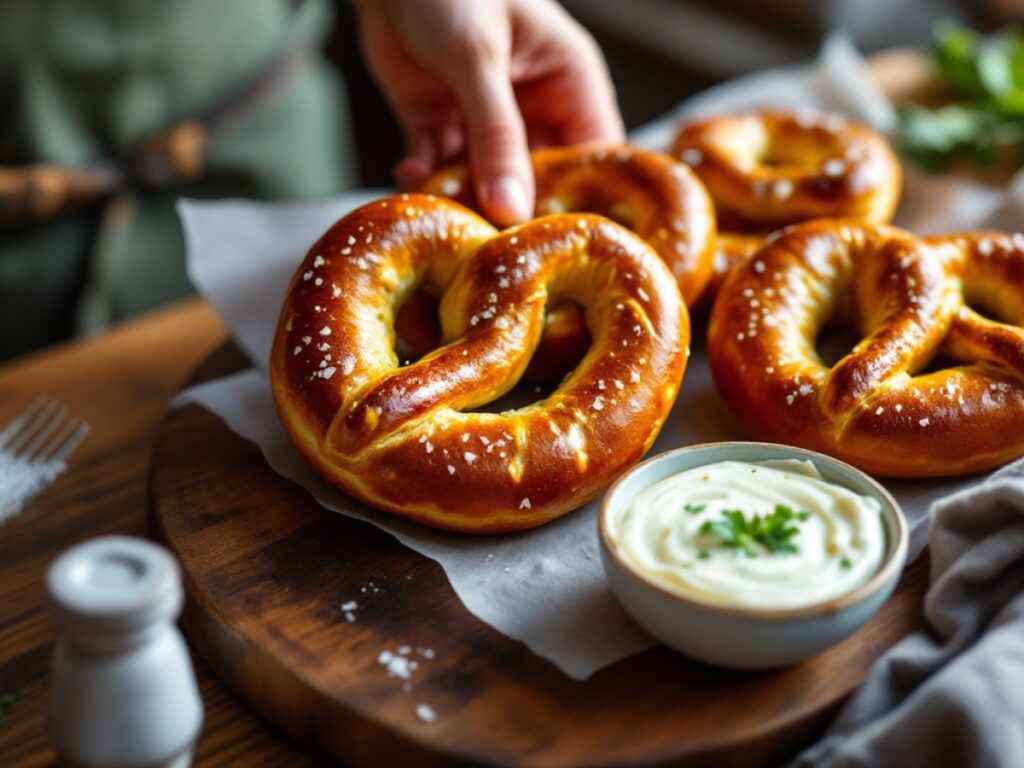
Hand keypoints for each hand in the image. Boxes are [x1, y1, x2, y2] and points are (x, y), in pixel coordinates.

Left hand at [352, 0, 623, 225]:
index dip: (585, 199)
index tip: (562, 243)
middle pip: (540, 179)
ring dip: (465, 198)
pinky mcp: (442, 126)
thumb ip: (496, 136)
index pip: (595, 155)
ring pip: (487, 180)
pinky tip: (409, 175)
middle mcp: (535, 107)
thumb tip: (513, 210)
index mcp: (569, 81)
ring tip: (448, 219)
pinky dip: (426, 177)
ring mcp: (487, 120)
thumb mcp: (477, 57)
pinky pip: (441, 167)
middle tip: (494, 242)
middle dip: (516, 209)